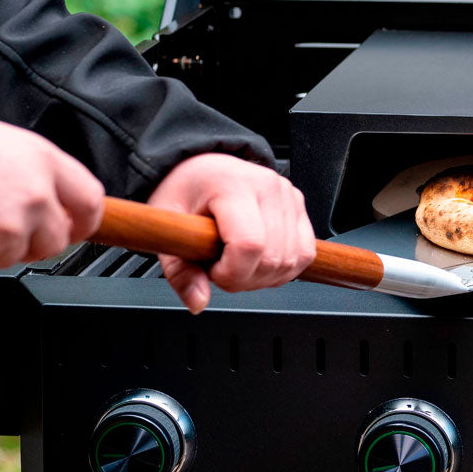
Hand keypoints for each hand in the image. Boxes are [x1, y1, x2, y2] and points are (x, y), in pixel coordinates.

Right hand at [0, 110, 103, 276]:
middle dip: (32, 240)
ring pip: (14, 255)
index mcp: (44, 162)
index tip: (75, 227)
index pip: (90, 201)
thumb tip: (55, 200)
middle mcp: (34, 197)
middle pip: (56, 241)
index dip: (84, 220)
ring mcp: (7, 229)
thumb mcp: (2, 144)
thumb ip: (37, 172)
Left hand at [147, 153, 315, 313]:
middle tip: (220, 267)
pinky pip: (305, 253)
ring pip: (292, 261)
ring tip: (239, 261)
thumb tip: (198, 302)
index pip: (249, 244)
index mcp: (232, 185)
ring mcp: (289, 195)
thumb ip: (180, 271)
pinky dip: (283, 268)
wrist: (203, 168)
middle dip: (244, 278)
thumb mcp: (167, 228)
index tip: (212, 270)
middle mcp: (268, 187)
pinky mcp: (300, 206)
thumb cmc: (185, 192)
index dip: (232, 272)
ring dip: (264, 276)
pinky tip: (259, 260)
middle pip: (273, 258)